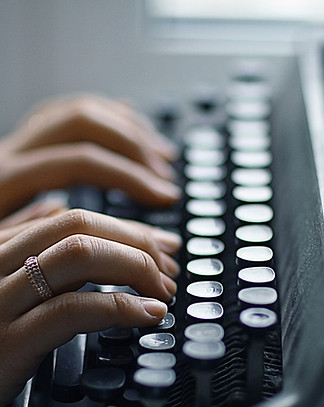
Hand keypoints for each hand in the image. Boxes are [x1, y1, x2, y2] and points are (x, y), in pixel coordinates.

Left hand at [0, 94, 180, 217]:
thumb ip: (30, 234)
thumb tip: (72, 217)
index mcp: (4, 177)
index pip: (80, 161)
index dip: (129, 178)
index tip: (163, 199)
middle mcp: (11, 149)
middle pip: (82, 122)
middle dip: (133, 147)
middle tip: (165, 178)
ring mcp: (18, 142)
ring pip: (78, 110)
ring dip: (126, 129)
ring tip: (161, 156)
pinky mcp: (25, 146)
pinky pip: (70, 116)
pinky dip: (107, 119)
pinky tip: (132, 132)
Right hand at [0, 208, 180, 406]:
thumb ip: (22, 242)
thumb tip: (56, 206)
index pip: (74, 218)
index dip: (127, 229)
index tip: (162, 246)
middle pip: (80, 228)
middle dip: (138, 243)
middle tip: (169, 270)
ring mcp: (0, 300)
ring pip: (79, 256)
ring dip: (136, 268)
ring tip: (163, 290)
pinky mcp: (8, 341)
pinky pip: (74, 310)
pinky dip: (121, 307)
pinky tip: (148, 314)